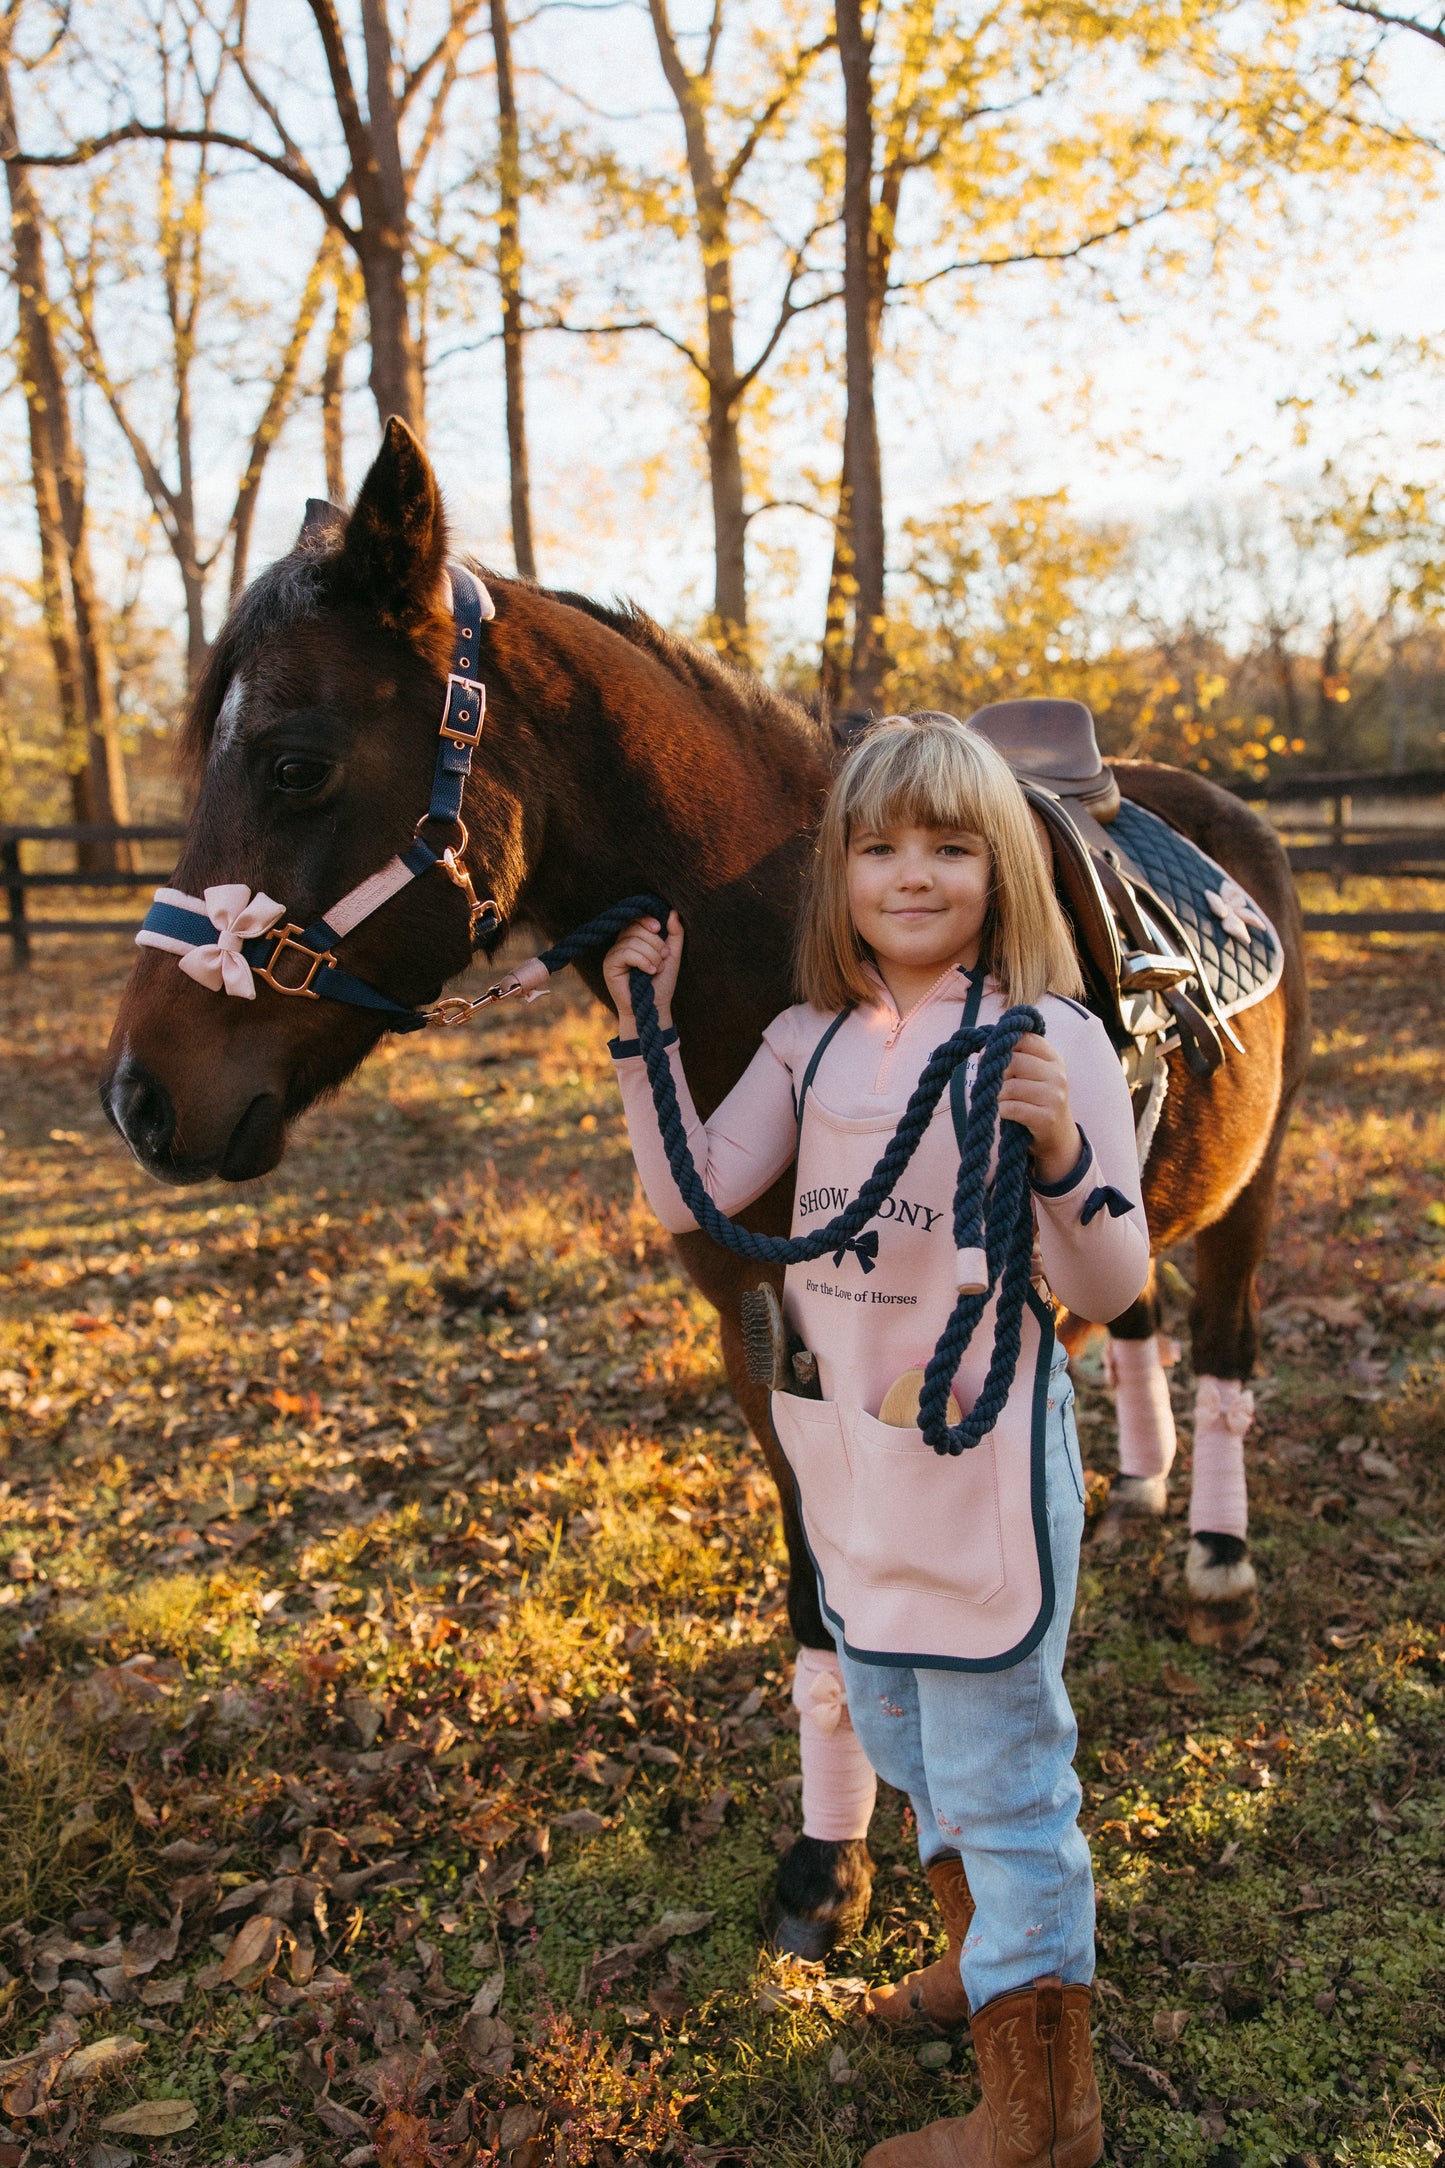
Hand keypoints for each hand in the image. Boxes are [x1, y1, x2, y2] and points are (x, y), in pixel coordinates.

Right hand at [602, 910, 682, 1035]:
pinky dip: (642, 961)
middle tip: (664, 958)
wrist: (654, 1007)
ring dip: (652, 955)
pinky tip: (650, 971)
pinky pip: (626, 952)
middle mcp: (621, 943)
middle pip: (636, 928)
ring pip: (633, 941)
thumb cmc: (662, 983)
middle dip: (655, 943)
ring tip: (657, 969)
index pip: (636, 919)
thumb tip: (673, 911)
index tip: (659, 928)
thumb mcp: (673, 955)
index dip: (647, 920)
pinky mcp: (609, 965)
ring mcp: (613, 954)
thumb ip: (675, 933)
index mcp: (634, 938)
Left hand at [997, 1033, 1079, 1186]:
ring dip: (996, 1095)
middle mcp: (1057, 1075)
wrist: (1058, 1137)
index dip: (1004, 1044)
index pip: (1025, 1039)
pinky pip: (1011, 1108)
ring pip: (1009, 1087)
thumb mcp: (1033, 1075)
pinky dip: (1001, 1110)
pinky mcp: (1046, 1118)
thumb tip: (983, 1052)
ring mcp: (1054, 1096)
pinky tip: (1004, 1112)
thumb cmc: (1036, 1101)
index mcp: (1054, 1059)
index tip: (992, 1055)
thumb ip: (1014, 1059)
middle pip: (1014, 1062)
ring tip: (999, 1101)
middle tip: (992, 1084)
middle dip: (997, 1073)